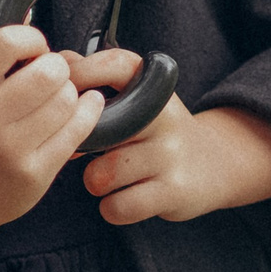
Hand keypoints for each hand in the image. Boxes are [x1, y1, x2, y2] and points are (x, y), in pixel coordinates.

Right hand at [0, 27, 100, 271]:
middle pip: (49, 72)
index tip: (34, 50)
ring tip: (56, 101)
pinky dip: (88, 112)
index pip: (6, 42)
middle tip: (49, 78)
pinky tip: (84, 107)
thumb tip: (33, 22)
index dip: (31, 40)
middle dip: (56, 69)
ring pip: (68, 99)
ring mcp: (10, 151)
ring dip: (70, 94)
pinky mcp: (34, 174)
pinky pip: (78, 130)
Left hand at [70, 51, 270, 225]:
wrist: (212, 164)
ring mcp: (170, 154)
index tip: (63, 96)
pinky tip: (125, 197)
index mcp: (152, 85)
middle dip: (80, 146)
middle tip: (89, 150)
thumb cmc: (154, 130)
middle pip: (95, 130)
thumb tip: (58, 64)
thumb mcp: (135, 96)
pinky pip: (117, 207)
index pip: (112, 65)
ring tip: (111, 176)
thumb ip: (94, 77)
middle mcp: (163, 115)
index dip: (79, 76)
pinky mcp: (174, 191)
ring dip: (96, 182)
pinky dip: (113, 208)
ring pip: (100, 176)